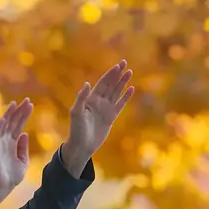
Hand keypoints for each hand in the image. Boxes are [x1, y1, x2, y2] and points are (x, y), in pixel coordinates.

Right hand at [0, 98, 33, 208]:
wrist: (4, 187)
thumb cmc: (12, 176)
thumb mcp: (23, 161)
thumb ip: (23, 147)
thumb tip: (24, 134)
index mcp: (13, 144)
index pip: (19, 126)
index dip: (24, 115)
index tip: (30, 104)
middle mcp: (6, 141)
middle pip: (13, 122)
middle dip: (19, 111)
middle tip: (27, 100)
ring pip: (4, 125)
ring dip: (9, 114)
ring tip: (15, 103)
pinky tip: (3, 118)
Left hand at [62, 60, 133, 176]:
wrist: (82, 145)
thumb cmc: (76, 130)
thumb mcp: (76, 113)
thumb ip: (81, 98)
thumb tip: (87, 84)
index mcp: (90, 99)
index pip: (102, 83)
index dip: (110, 74)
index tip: (118, 66)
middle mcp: (98, 102)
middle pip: (110, 85)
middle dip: (117, 74)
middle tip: (125, 63)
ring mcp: (105, 109)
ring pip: (116, 92)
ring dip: (122, 82)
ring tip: (130, 72)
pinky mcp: (111, 117)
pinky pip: (120, 104)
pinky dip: (125, 97)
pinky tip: (131, 89)